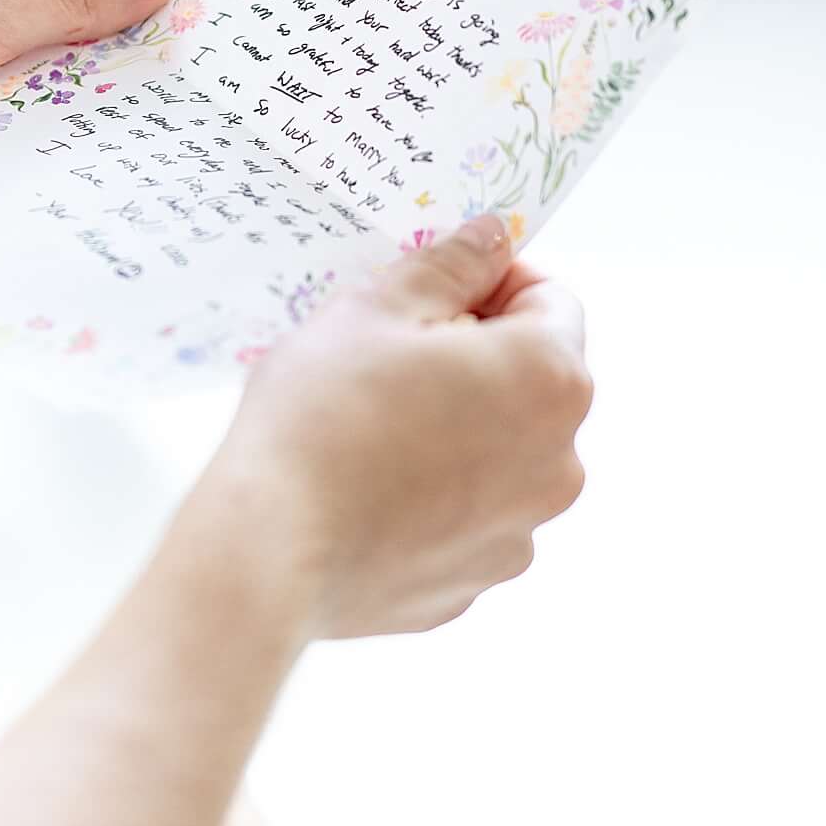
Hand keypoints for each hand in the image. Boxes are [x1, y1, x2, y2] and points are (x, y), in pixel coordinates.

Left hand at [0, 0, 178, 176]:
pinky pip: (15, 108)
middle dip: (123, 52)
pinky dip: (45, 131)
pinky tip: (84, 163)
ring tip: (148, 142)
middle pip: (80, 10)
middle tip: (191, 104)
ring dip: (85, 101)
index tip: (205, 41)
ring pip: (52, 66)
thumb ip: (62, 5)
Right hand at [225, 220, 590, 638]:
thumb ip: (451, 264)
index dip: (492, 284)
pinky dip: (432, 503)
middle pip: (531, 385)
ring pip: (500, 458)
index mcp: (550, 379)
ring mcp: (519, 533)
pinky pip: (464, 523)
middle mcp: (559, 463)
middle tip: (387, 362)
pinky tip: (367, 495)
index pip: (551, 301)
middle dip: (474, 363)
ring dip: (457, 434)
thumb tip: (492, 240)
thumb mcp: (377, 307)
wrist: (266, 551)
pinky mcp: (473, 585)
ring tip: (372, 434)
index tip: (435, 293)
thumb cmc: (320, 417)